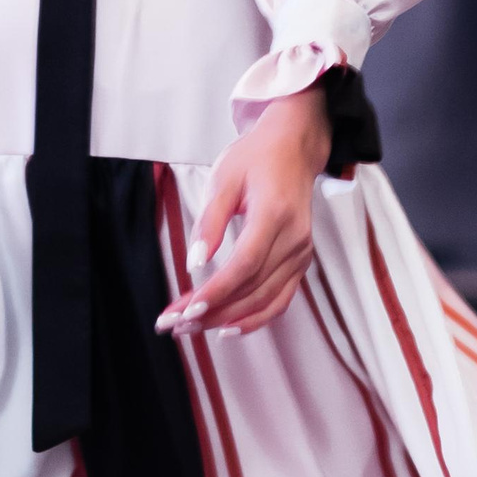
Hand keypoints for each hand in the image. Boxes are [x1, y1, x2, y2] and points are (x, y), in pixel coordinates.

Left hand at [154, 87, 331, 338]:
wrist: (293, 147)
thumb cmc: (256, 158)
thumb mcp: (224, 177)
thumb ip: (210, 221)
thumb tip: (194, 261)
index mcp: (275, 214)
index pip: (245, 264)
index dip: (217, 291)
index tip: (187, 309)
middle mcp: (294, 239)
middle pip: (253, 288)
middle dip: (213, 312)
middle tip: (175, 324)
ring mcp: (301, 253)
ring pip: (265, 301)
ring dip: (228, 320)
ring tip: (191, 329)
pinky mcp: (301, 261)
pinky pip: (280, 300)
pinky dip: (255, 319)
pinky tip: (227, 328)